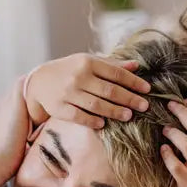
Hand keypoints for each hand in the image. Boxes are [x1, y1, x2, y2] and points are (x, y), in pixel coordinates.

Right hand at [26, 53, 150, 128]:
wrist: (39, 81)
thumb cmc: (70, 70)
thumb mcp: (89, 62)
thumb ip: (112, 65)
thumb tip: (136, 66)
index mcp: (87, 62)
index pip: (115, 73)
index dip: (133, 82)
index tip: (148, 90)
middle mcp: (78, 77)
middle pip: (109, 90)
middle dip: (129, 99)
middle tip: (144, 106)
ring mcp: (68, 93)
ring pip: (96, 105)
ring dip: (114, 111)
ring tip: (128, 116)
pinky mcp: (59, 108)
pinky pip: (79, 117)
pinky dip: (92, 121)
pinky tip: (103, 124)